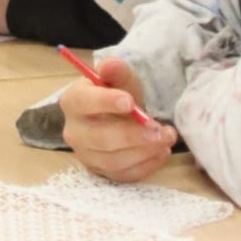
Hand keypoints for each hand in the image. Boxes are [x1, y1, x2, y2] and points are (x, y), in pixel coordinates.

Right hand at [60, 57, 177, 182]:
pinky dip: (146, 166)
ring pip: (113, 160)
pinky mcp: (102, 173)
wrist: (118, 116)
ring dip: (144, 152)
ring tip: (167, 139)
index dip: (106, 102)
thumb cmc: (117, 94)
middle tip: (161, 129)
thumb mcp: (120, 78)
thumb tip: (109, 65)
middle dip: (133, 135)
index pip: (84, 102)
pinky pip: (123, 175)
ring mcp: (86, 155)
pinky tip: (162, 153)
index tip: (130, 102)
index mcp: (73, 101)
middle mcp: (73, 131)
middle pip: (100, 138)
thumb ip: (116, 71)